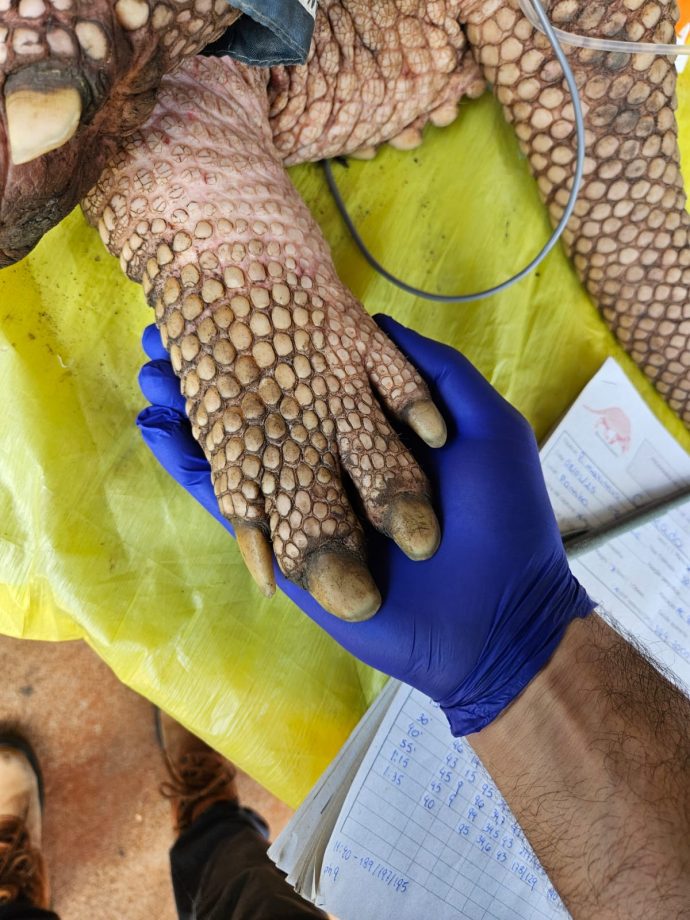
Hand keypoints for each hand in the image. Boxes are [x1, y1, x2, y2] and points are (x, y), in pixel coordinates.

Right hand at [138, 316, 591, 733]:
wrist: (497, 618)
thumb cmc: (500, 516)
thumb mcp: (485, 428)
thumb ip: (436, 375)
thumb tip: (378, 320)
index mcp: (376, 430)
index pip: (314, 378)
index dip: (272, 344)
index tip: (231, 300)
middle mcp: (337, 462)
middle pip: (267, 408)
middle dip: (219, 372)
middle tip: (170, 332)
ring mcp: (309, 505)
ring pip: (240, 450)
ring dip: (192, 412)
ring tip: (149, 373)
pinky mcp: (289, 549)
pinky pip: (234, 507)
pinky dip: (192, 470)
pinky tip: (157, 432)